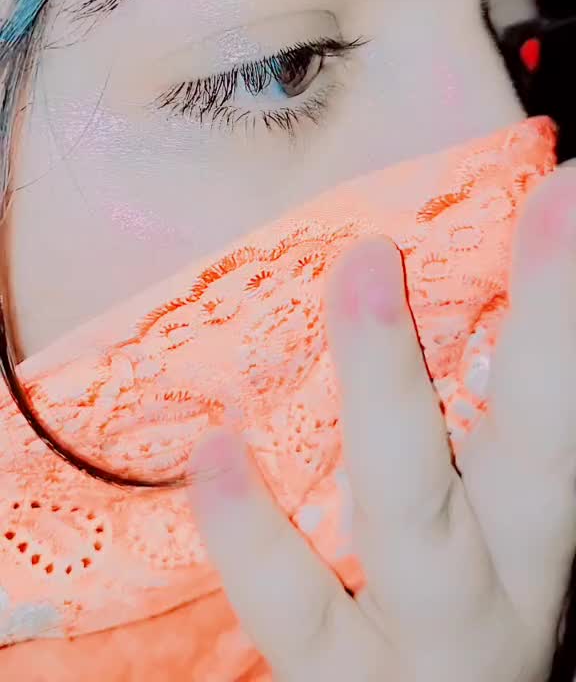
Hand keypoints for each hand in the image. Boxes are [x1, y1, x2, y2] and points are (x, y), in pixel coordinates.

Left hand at [187, 166, 575, 681]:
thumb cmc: (447, 612)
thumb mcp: (478, 530)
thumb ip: (465, 425)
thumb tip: (442, 287)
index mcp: (533, 527)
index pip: (562, 401)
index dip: (567, 300)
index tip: (567, 193)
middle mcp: (501, 581)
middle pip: (537, 445)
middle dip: (546, 325)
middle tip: (543, 201)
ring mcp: (420, 641)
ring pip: (414, 515)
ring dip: (391, 391)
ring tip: (365, 271)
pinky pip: (296, 613)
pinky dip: (257, 536)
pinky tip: (217, 452)